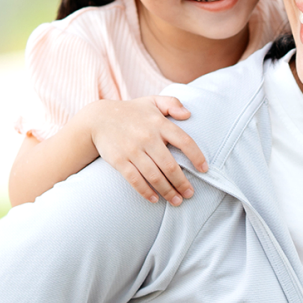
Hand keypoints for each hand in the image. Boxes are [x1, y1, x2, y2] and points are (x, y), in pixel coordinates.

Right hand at [82, 96, 207, 205]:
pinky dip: (146, 192)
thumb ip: (172, 104)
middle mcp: (148, 137)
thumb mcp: (152, 101)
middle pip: (170, 166)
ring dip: (168, 191)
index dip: (197, 157)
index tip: (204, 169)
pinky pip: (135, 180)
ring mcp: (133, 150)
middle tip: (190, 194)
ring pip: (155, 176)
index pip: (184, 141)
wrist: (98, 118)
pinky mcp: (119, 161)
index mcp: (159, 123)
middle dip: (183, 183)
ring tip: (177, 201)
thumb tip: (189, 114)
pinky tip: (155, 199)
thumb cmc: (131, 111)